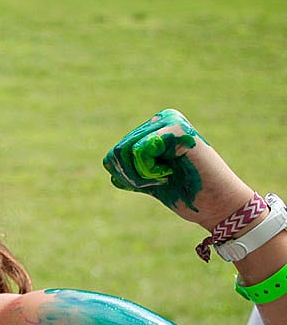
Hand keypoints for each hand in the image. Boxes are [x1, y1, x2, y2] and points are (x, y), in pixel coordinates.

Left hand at [103, 110, 252, 228]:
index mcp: (153, 129)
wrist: (215, 205)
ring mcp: (170, 121)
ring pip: (124, 151)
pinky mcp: (177, 129)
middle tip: (161, 181)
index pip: (112, 156)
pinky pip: (139, 151)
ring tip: (166, 176)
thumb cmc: (184, 193)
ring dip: (141, 176)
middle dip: (133, 177)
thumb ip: (130, 168)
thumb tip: (108, 162)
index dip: (126, 178)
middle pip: (116, 153)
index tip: (153, 182)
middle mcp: (161, 119)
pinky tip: (169, 172)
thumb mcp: (148, 180)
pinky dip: (148, 171)